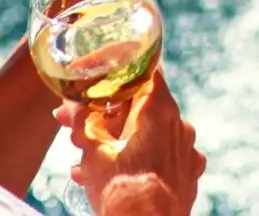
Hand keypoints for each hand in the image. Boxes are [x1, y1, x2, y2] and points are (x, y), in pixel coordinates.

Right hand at [62, 75, 203, 215]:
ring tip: (83, 163)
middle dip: (104, 119)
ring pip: (147, 137)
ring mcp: (186, 151)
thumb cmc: (120, 188)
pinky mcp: (187, 176)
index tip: (93, 86)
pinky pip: (159, 160)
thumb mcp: (91, 148)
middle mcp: (179, 124)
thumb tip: (71, 103)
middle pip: (140, 108)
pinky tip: (109, 178)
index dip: (114, 75)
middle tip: (75, 132)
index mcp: (160, 107)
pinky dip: (136, 163)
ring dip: (115, 144)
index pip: (142, 71)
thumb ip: (81, 118)